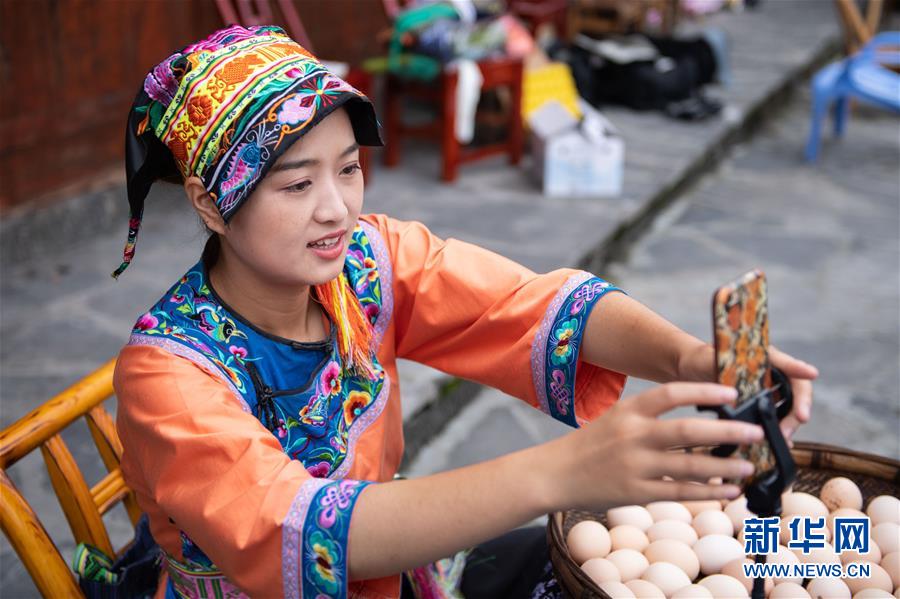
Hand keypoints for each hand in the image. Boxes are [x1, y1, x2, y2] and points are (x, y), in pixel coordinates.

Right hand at [547, 383, 764, 510]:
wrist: (556, 474)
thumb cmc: (592, 444)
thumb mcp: (617, 418)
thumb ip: (651, 417)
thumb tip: (700, 423)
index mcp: (629, 411)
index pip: (671, 393)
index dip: (704, 392)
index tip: (733, 394)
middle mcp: (633, 436)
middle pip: (688, 432)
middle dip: (727, 432)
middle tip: (756, 431)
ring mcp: (635, 466)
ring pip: (690, 466)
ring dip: (724, 467)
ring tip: (749, 464)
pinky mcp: (636, 493)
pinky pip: (680, 493)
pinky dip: (709, 493)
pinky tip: (729, 491)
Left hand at [677, 343, 817, 443]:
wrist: (688, 369)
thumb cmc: (701, 359)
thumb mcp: (712, 360)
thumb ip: (725, 371)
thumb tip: (736, 395)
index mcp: (763, 357)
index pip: (786, 362)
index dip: (799, 369)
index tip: (811, 373)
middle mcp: (770, 373)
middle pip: (795, 390)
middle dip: (798, 409)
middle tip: (793, 425)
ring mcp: (767, 390)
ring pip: (788, 408)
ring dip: (788, 424)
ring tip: (783, 439)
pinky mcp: (759, 406)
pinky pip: (774, 419)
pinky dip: (777, 430)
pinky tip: (777, 443)